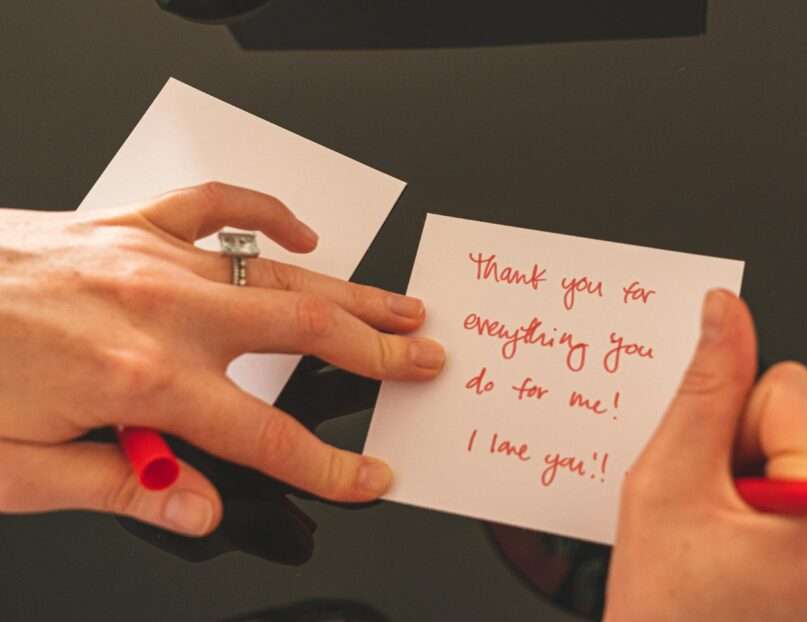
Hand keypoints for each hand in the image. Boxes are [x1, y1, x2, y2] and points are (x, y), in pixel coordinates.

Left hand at [0, 182, 444, 535]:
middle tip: (428, 359)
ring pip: (279, 275)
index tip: (370, 477)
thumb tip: (196, 510)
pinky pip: (217, 208)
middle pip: (302, 336)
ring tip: (402, 306)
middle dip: (378, 352)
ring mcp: (151, 260)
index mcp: (140, 380)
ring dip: (351, 294)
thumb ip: (121, 487)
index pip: (265, 435)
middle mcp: (161, 312)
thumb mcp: (16, 471)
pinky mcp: (127, 225)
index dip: (329, 466)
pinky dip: (268, 217)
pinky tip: (304, 236)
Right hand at [604, 290, 806, 620]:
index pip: (790, 389)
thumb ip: (705, 388)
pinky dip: (796, 504)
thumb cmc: (671, 617)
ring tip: (742, 542)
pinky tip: (766, 548)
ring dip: (772, 479)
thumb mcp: (667, 488)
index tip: (714, 486)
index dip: (730, 429)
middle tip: (723, 520)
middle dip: (755, 454)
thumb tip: (724, 312)